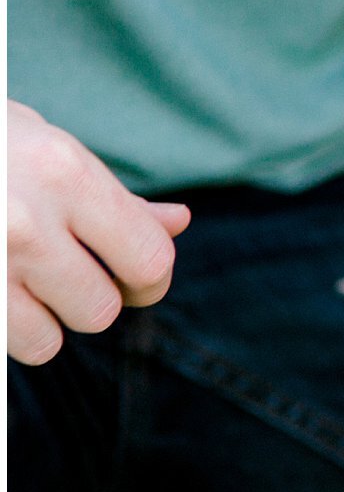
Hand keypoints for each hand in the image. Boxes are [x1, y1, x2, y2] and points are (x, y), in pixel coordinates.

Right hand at [8, 102, 189, 364]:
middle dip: (89, 299)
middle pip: (99, 310)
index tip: (135, 278)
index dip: (150, 280)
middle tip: (67, 272)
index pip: (149, 260)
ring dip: (42, 323)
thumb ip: (114, 195)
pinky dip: (5, 328)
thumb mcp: (48, 147)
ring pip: (47, 342)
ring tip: (21, 281)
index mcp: (64, 174)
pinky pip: (4, 344)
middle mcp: (24, 224)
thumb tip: (179, 224)